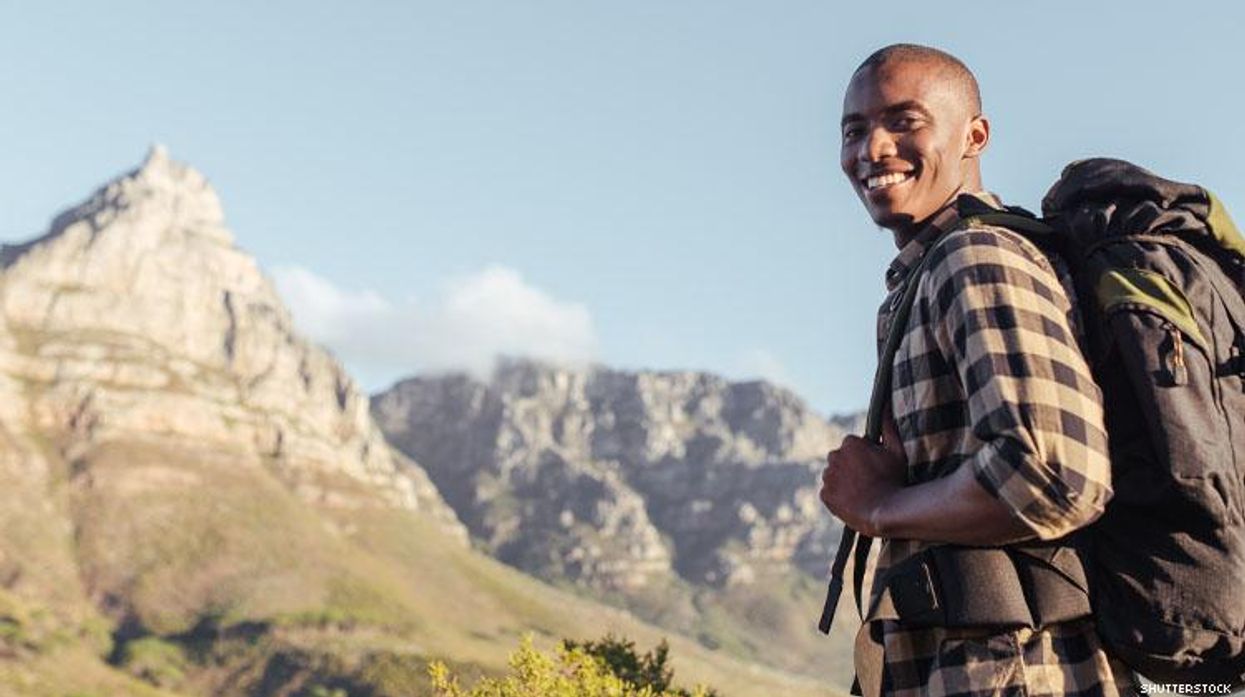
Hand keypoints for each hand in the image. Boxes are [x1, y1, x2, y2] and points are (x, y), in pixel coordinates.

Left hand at [819, 409, 906, 535]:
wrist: (884, 512)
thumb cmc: (893, 480)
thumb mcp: (896, 451)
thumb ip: (888, 427)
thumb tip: (885, 406)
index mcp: (850, 443)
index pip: (853, 445)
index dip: (864, 456)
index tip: (873, 467)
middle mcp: (834, 457)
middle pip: (841, 459)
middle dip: (850, 466)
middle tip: (868, 480)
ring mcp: (828, 476)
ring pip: (834, 475)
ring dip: (843, 480)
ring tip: (861, 492)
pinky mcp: (825, 494)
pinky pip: (830, 492)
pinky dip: (838, 496)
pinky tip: (853, 501)